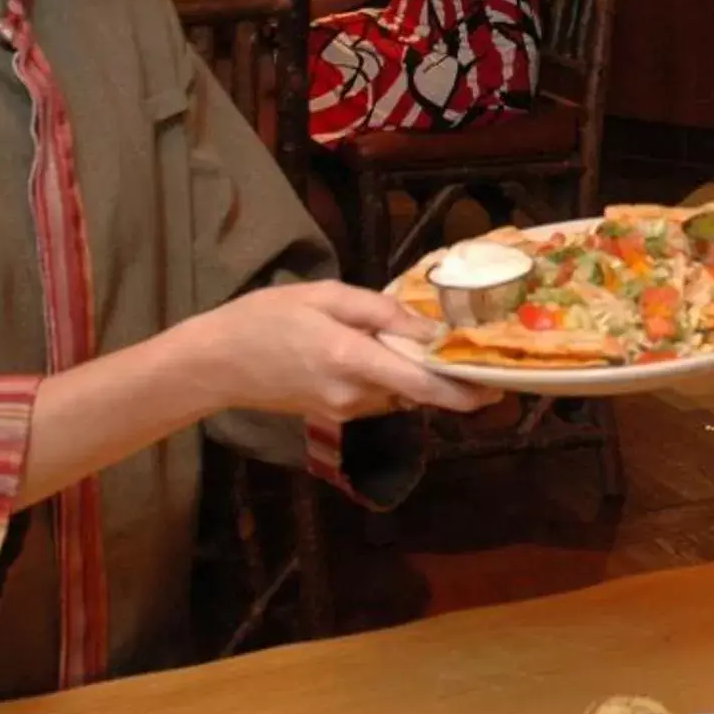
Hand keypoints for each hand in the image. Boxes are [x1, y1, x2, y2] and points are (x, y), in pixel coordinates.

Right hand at [189, 282, 506, 424]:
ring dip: (415, 375)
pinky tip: (384, 353)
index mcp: (353, 361)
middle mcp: (355, 395)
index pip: (423, 386)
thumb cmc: (264, 319)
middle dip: (443, 375)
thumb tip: (425, 327)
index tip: (498, 388)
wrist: (214, 364)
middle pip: (417, 390)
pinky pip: (379, 396)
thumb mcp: (323, 297)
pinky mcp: (335, 415)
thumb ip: (378, 311)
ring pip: (399, 394)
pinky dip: (391, 379)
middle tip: (470, 352)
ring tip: (424, 344)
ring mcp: (345, 410)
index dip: (464, 392)